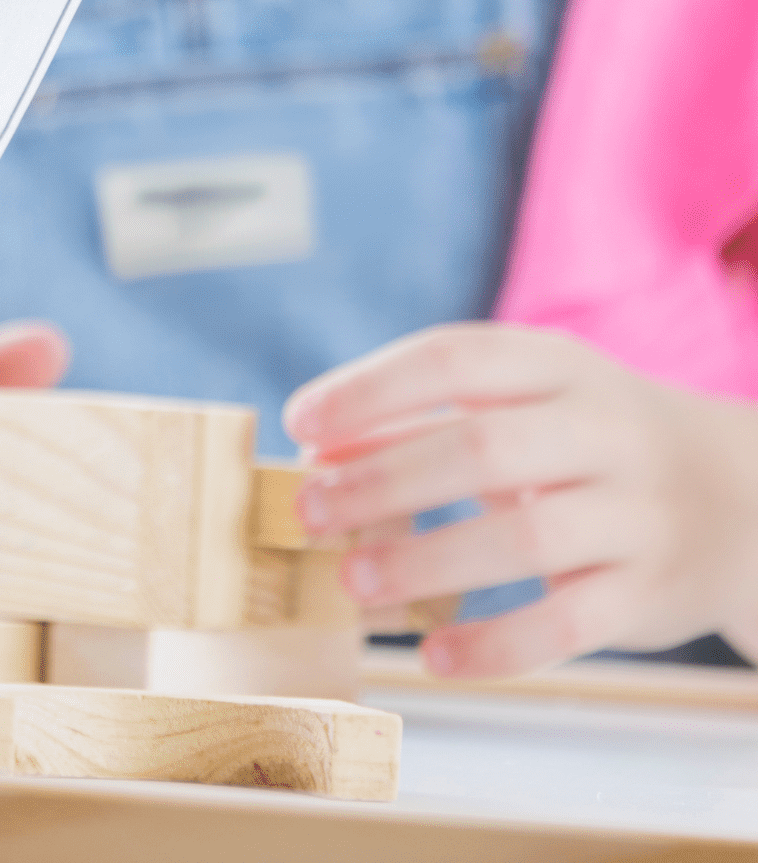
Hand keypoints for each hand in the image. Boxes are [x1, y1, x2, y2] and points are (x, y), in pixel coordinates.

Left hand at [284, 323, 757, 677]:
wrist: (739, 498)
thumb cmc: (584, 442)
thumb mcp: (517, 406)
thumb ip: (420, 421)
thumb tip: (318, 451)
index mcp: (556, 366)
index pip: (451, 359)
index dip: (369, 390)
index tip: (301, 423)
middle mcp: (604, 430)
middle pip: (480, 447)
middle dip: (383, 480)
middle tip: (310, 509)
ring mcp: (636, 513)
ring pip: (525, 539)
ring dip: (426, 561)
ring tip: (353, 580)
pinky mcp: (650, 594)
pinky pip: (568, 625)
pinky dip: (496, 644)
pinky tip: (434, 655)